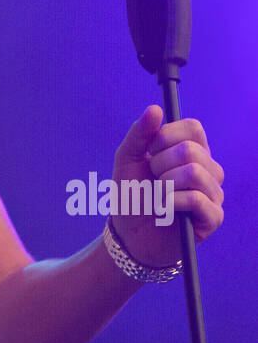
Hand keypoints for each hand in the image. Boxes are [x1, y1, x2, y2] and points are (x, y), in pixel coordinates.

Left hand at [110, 105, 223, 267]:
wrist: (129, 234)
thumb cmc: (132, 195)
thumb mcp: (127, 159)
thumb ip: (139, 134)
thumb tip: (155, 108)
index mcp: (192, 151)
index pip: (193, 128)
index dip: (166, 137)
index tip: (150, 152)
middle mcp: (208, 169)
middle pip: (191, 150)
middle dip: (160, 164)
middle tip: (153, 180)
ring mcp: (214, 193)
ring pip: (195, 173)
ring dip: (165, 185)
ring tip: (158, 196)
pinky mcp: (213, 217)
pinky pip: (197, 199)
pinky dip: (172, 202)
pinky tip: (165, 209)